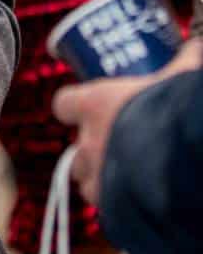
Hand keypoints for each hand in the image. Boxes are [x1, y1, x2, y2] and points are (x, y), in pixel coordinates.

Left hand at [52, 39, 202, 203]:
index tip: (86, 108)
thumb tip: (196, 45)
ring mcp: (99, 176)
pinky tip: (133, 201)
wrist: (189, 160)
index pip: (63, 103)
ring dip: (97, 179)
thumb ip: (183, 62)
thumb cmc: (175, 112)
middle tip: (115, 147)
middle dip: (90, 149)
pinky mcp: (113, 208)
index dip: (73, 107)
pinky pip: (105, 209)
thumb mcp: (178, 80)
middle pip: (74, 148)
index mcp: (94, 105)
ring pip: (84, 180)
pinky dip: (115, 206)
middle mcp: (88, 140)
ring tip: (121, 178)